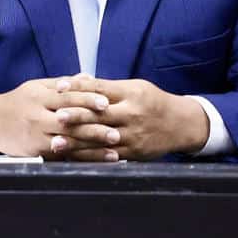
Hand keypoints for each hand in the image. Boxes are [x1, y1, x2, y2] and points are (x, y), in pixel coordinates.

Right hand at [0, 77, 113, 157]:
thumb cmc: (17, 103)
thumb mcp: (36, 88)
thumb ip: (63, 84)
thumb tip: (89, 77)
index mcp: (39, 97)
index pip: (66, 96)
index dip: (87, 99)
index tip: (106, 103)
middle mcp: (37, 115)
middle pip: (69, 121)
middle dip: (94, 127)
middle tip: (116, 132)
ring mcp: (36, 134)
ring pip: (68, 140)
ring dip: (92, 147)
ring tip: (113, 150)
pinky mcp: (35, 150)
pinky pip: (61, 154)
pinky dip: (81, 158)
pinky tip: (96, 160)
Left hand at [46, 76, 209, 161]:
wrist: (182, 124)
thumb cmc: (151, 102)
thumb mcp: (134, 87)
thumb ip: (105, 87)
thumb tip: (76, 80)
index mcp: (130, 94)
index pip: (100, 89)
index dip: (78, 87)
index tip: (59, 86)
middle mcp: (132, 114)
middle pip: (100, 115)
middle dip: (76, 116)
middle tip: (56, 116)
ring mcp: (133, 135)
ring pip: (101, 138)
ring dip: (76, 142)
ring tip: (55, 143)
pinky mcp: (133, 152)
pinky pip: (107, 156)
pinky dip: (88, 157)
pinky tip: (71, 157)